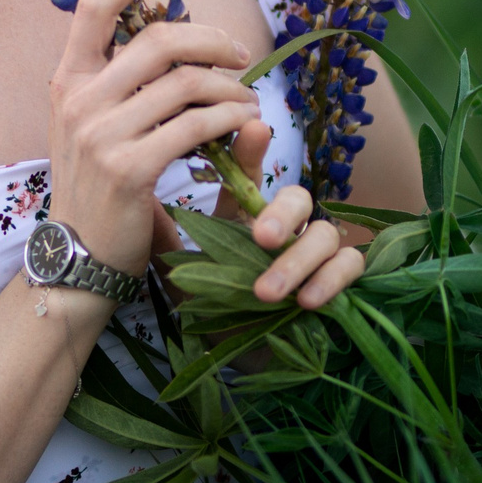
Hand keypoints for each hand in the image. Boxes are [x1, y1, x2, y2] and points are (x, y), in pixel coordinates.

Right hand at [48, 0, 262, 281]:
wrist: (79, 258)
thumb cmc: (98, 190)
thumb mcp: (95, 127)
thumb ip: (126, 85)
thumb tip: (181, 39)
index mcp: (67, 82)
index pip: (93, 7)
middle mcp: (79, 101)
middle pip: (157, 39)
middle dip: (212, 40)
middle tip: (240, 55)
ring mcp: (101, 135)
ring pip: (185, 84)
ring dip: (229, 89)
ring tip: (246, 102)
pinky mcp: (131, 169)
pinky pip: (197, 126)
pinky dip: (229, 120)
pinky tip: (243, 125)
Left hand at [150, 112, 367, 311]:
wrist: (239, 354)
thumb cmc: (214, 305)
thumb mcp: (182, 272)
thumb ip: (164, 237)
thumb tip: (132, 196)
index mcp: (248, 215)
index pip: (252, 173)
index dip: (253, 148)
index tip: (253, 128)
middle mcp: (287, 227)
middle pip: (297, 197)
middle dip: (281, 214)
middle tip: (259, 237)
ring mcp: (316, 252)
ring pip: (324, 233)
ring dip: (296, 261)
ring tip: (265, 292)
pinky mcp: (339, 280)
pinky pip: (349, 265)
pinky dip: (331, 280)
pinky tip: (307, 300)